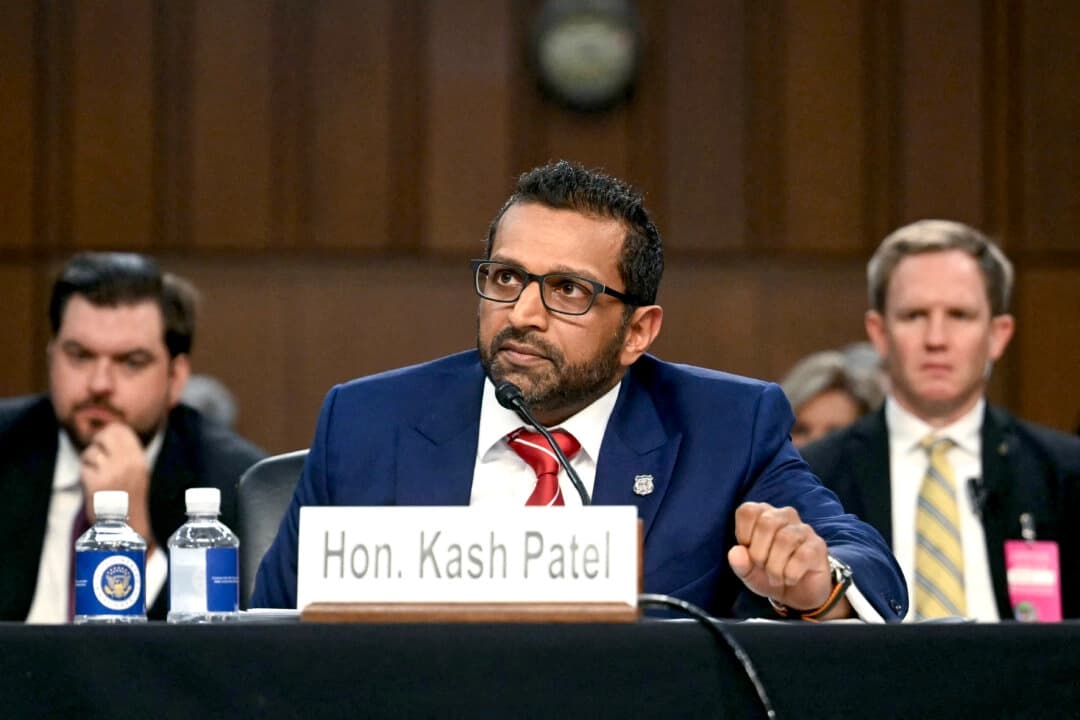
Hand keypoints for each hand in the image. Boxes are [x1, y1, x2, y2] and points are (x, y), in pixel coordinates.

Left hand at [79, 423, 155, 551]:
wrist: (128, 526)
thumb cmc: (130, 498)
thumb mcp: (137, 471)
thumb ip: (125, 452)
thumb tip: (108, 430)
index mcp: (139, 459)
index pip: (120, 429)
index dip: (110, 433)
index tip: (106, 442)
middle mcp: (127, 463)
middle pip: (104, 436)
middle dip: (97, 443)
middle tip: (98, 455)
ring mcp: (111, 473)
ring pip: (91, 453)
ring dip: (90, 462)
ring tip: (98, 475)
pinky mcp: (95, 484)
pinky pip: (84, 469)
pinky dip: (85, 475)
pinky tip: (93, 486)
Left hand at [727, 501, 850, 617]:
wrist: (798, 594)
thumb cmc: (770, 574)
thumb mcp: (749, 573)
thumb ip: (739, 563)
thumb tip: (735, 552)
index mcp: (764, 515)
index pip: (748, 511)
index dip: (743, 534)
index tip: (748, 551)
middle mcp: (785, 516)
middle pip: (766, 523)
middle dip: (759, 553)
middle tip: (762, 568)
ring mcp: (803, 530)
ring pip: (784, 540)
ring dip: (775, 567)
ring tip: (776, 578)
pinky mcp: (818, 546)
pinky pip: (802, 556)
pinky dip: (790, 574)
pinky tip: (790, 579)